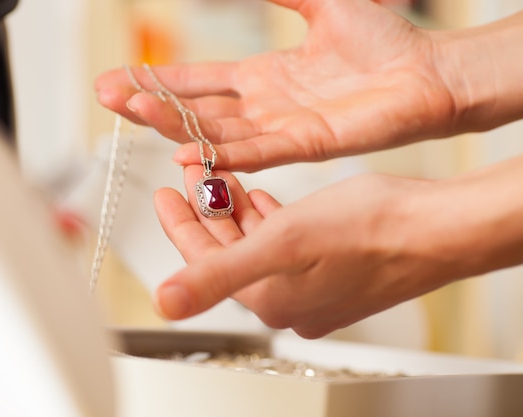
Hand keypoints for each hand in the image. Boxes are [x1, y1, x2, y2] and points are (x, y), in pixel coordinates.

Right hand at [96, 0, 455, 171]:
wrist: (429, 70)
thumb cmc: (384, 41)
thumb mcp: (318, 1)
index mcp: (263, 77)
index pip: (197, 81)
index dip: (157, 80)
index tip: (118, 78)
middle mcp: (264, 107)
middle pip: (194, 109)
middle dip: (149, 103)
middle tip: (105, 95)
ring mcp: (282, 128)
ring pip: (215, 131)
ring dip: (172, 126)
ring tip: (131, 113)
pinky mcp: (307, 144)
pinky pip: (255, 151)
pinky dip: (220, 153)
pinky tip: (184, 151)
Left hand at [153, 166, 468, 337]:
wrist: (436, 230)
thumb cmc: (369, 232)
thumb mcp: (280, 244)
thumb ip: (217, 275)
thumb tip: (165, 303)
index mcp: (268, 298)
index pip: (202, 261)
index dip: (178, 223)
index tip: (163, 192)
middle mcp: (288, 299)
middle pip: (229, 251)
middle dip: (208, 210)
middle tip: (193, 174)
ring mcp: (312, 285)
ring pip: (257, 244)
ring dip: (237, 211)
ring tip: (224, 179)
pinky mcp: (333, 269)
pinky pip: (286, 243)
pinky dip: (269, 219)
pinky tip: (264, 199)